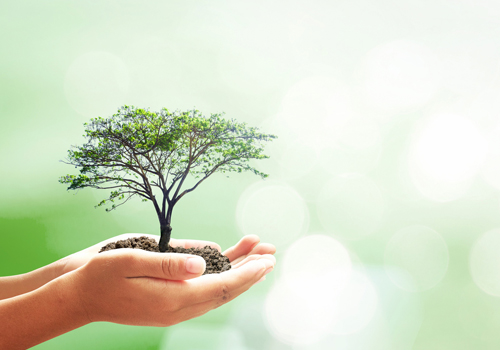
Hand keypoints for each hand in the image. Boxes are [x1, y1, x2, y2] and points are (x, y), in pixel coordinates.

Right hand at [65, 246, 274, 325]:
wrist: (81, 296)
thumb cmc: (103, 274)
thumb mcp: (132, 260)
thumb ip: (169, 263)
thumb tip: (202, 263)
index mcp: (171, 298)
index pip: (221, 287)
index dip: (247, 273)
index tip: (267, 260)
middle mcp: (178, 308)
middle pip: (225, 291)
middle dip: (250, 272)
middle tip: (271, 254)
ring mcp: (175, 309)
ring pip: (217, 293)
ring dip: (238, 274)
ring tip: (257, 254)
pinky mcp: (170, 305)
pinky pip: (202, 293)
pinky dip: (219, 278)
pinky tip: (228, 263)